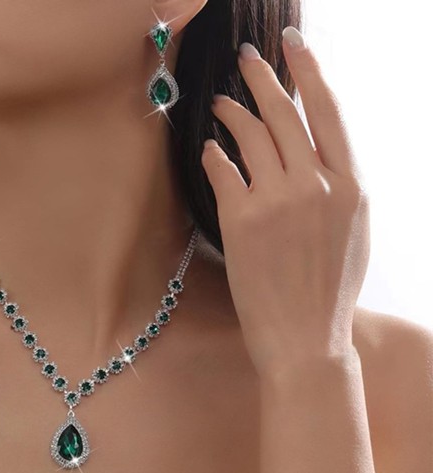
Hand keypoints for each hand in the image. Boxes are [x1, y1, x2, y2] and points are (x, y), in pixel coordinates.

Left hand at [200, 29, 369, 379]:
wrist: (305, 337)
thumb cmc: (329, 291)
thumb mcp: (353, 232)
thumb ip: (337, 187)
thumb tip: (313, 152)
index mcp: (352, 186)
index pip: (328, 112)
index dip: (308, 72)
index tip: (292, 46)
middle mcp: (316, 186)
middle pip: (284, 114)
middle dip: (262, 79)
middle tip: (245, 60)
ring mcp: (278, 202)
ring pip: (250, 136)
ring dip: (232, 113)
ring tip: (221, 105)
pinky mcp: (242, 221)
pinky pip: (223, 171)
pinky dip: (213, 155)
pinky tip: (209, 149)